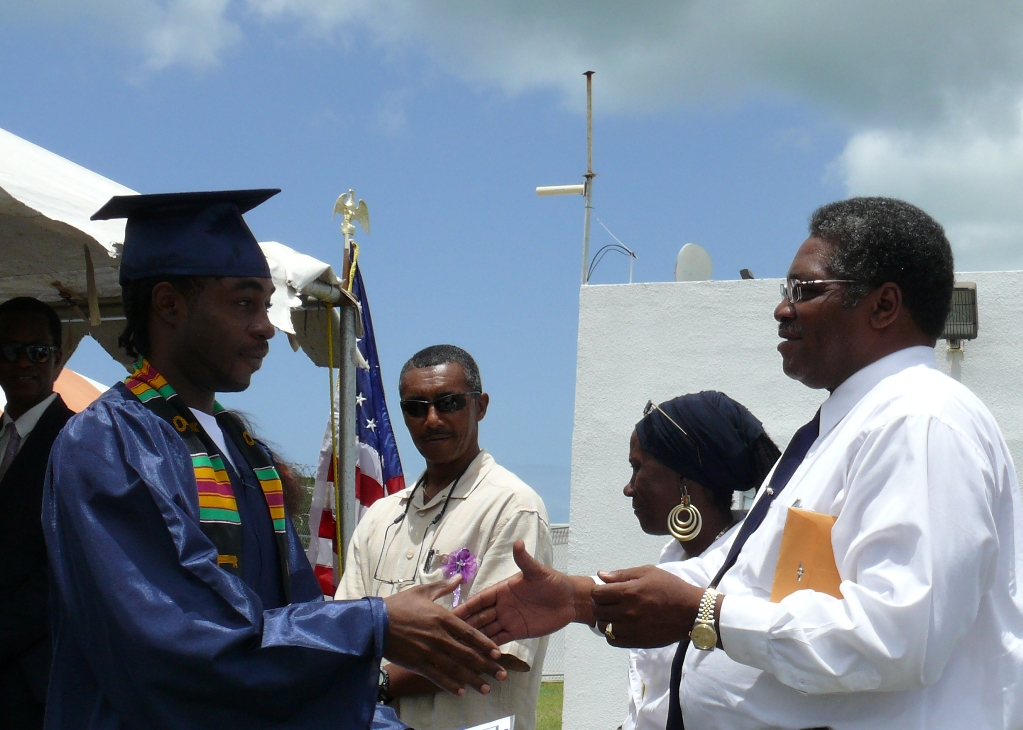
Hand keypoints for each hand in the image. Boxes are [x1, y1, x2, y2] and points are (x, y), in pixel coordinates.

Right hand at [384, 574, 506, 695]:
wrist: (373, 622)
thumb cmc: (399, 605)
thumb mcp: (422, 591)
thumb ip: (443, 586)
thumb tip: (459, 577)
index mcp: (443, 618)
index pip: (470, 633)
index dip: (485, 645)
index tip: (498, 653)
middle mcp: (439, 636)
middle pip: (467, 654)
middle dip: (486, 666)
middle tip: (501, 676)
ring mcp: (428, 652)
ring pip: (455, 669)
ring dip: (472, 680)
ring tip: (486, 689)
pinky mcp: (417, 663)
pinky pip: (436, 677)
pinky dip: (449, 685)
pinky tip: (460, 692)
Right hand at [455, 540, 579, 643]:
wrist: (569, 600)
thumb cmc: (553, 583)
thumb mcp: (538, 572)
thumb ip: (525, 561)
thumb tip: (518, 542)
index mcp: (502, 590)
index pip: (479, 599)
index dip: (465, 607)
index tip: (449, 615)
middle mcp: (501, 605)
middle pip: (478, 617)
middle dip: (464, 625)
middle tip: (446, 636)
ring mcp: (508, 620)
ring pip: (486, 630)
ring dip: (473, 638)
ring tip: (457, 649)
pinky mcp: (517, 632)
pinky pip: (499, 640)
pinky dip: (489, 647)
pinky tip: (477, 655)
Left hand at [592, 565, 704, 647]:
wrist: (691, 612)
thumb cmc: (671, 588)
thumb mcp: (648, 572)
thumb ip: (622, 574)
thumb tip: (601, 575)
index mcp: (628, 592)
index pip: (597, 594)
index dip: (598, 591)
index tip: (605, 591)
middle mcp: (627, 611)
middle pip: (598, 611)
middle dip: (600, 605)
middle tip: (609, 603)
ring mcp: (631, 629)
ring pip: (603, 626)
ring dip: (605, 619)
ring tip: (615, 615)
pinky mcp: (637, 642)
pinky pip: (613, 640)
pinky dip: (612, 634)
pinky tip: (620, 626)